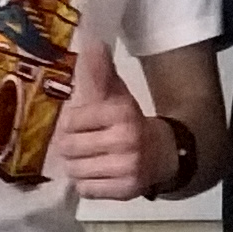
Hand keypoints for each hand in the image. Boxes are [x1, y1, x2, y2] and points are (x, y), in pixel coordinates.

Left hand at [50, 50, 170, 200]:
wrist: (163, 152)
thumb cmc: (128, 121)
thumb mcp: (115, 93)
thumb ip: (100, 71)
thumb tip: (93, 41)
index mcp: (121, 112)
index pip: (71, 122)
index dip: (72, 124)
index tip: (82, 124)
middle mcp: (126, 140)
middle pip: (70, 148)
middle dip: (71, 146)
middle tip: (82, 144)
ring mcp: (127, 167)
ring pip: (76, 170)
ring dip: (77, 166)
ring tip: (90, 159)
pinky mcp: (127, 190)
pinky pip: (87, 190)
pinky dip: (87, 183)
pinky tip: (99, 173)